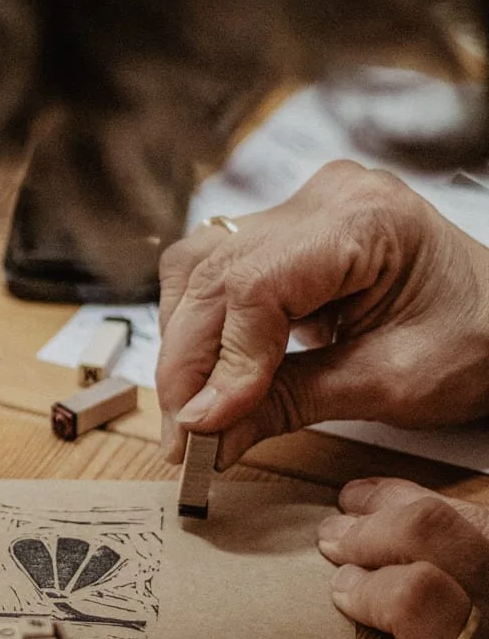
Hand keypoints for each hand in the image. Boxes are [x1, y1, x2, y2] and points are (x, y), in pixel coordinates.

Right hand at [157, 160, 488, 466]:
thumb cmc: (473, 342)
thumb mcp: (384, 385)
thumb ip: (286, 406)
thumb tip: (206, 438)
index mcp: (364, 219)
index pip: (254, 285)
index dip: (219, 361)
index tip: (202, 427)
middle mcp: (321, 199)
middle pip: (211, 275)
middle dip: (185, 366)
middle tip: (180, 439)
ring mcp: (298, 211)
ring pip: (196, 270)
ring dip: (181, 346)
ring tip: (187, 412)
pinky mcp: (282, 235)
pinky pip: (212, 273)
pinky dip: (198, 329)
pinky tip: (204, 375)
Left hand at [318, 477, 488, 638]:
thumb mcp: (482, 621)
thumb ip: (442, 557)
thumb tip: (367, 496)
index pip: (468, 516)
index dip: (396, 499)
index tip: (353, 503)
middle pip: (444, 539)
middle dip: (372, 532)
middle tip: (334, 544)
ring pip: (426, 601)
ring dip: (371, 589)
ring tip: (344, 595)